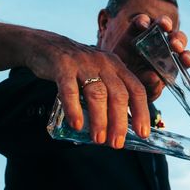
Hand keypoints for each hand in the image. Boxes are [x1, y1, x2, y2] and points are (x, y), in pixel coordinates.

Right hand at [23, 30, 148, 148]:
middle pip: (118, 95)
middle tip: (116, 143)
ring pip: (97, 94)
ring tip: (98, 140)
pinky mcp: (63, 66)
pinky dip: (74, 109)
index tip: (143, 133)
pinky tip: (77, 125)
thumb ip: (109, 94)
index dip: (141, 112)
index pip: (136, 90)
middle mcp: (104, 64)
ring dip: (99, 120)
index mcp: (117, 67)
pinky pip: (70, 90)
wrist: (46, 46)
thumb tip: (118, 128)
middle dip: (120, 122)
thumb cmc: (77, 68)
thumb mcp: (100, 74)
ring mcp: (84, 64)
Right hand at [110, 14, 189, 100]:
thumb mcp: (144, 93)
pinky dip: (143, 20)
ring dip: (166, 24)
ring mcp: (149, 38)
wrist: (112, 82)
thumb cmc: (133, 90)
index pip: (184, 59)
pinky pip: (141, 21)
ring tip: (164, 27)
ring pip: (163, 26)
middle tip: (174, 45)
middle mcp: (163, 49)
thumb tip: (154, 77)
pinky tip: (144, 25)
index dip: (187, 57)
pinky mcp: (133, 32)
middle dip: (178, 40)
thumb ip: (152, 88)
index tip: (185, 59)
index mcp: (171, 64)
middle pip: (176, 40)